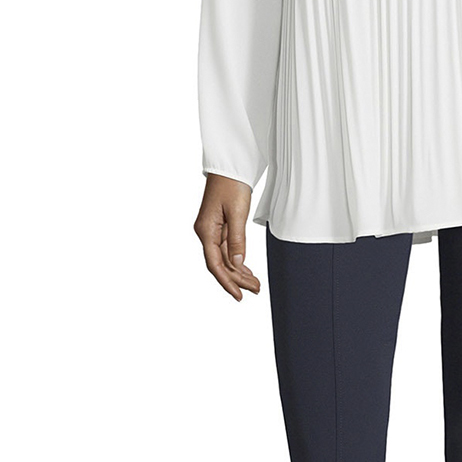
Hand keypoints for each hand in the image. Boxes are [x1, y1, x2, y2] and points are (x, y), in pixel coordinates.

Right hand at [195, 174, 262, 300]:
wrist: (230, 166)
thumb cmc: (231, 184)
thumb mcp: (237, 212)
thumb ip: (237, 240)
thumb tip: (237, 264)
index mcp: (206, 231)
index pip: (215, 264)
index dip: (227, 282)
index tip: (238, 295)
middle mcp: (205, 232)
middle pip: (220, 264)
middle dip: (237, 279)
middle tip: (256, 289)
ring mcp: (211, 230)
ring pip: (224, 258)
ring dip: (239, 272)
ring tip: (255, 284)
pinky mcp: (218, 226)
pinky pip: (226, 249)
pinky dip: (237, 261)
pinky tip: (246, 270)